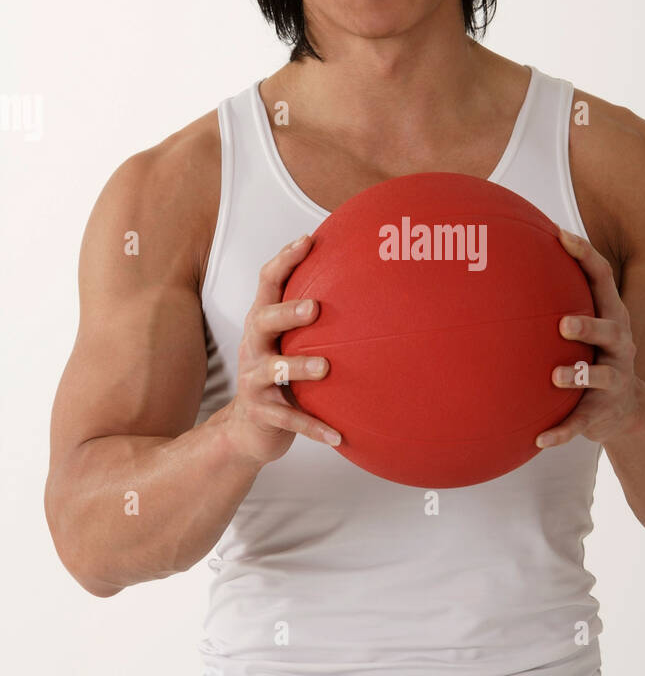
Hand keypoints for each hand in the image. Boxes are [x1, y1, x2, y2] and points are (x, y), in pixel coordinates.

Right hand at [223, 234, 341, 465]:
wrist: (250, 428)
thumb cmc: (281, 375)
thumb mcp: (290, 342)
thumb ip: (312, 316)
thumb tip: (363, 281)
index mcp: (262, 323)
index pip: (267, 283)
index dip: (284, 259)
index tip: (308, 239)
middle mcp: (254, 346)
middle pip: (262, 320)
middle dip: (287, 312)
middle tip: (315, 308)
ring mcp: (254, 380)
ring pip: (273, 369)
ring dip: (299, 367)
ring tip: (326, 367)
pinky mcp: (263, 413)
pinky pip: (290, 419)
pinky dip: (314, 427)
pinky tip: (339, 436)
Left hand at [536, 227, 644, 448]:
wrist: (622, 411)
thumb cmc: (591, 355)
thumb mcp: (585, 326)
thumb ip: (557, 297)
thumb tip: (507, 258)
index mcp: (612, 316)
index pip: (603, 279)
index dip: (586, 256)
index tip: (561, 236)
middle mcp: (620, 345)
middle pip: (612, 329)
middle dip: (589, 325)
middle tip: (563, 323)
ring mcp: (614, 380)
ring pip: (600, 377)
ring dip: (578, 375)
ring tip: (555, 376)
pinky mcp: (602, 413)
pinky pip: (580, 423)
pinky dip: (562, 431)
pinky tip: (539, 440)